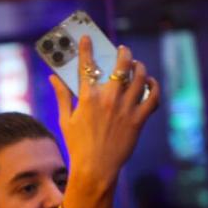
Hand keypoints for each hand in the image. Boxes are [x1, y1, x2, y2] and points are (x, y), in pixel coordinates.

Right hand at [51, 37, 159, 207]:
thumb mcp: (65, 120)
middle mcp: (108, 99)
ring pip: (140, 77)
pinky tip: (150, 82)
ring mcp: (126, 108)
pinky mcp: (139, 119)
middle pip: (121, 65)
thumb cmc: (78, 146)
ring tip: (136, 65)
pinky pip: (153, 97)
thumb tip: (54, 78)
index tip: (87, 38)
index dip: (87, 48)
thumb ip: (62, 96)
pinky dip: (154, 86)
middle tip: (122, 50)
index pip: (87, 65)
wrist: (96, 169)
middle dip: (122, 53)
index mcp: (88, 97)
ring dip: (139, 67)